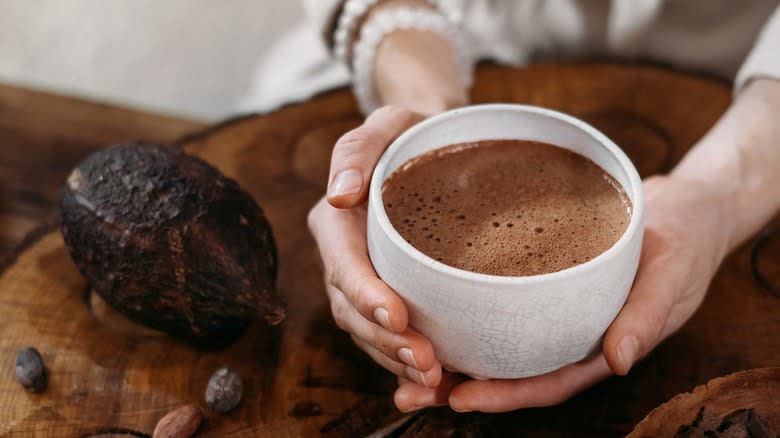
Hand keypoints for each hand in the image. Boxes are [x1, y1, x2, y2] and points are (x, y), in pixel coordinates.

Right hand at [308, 106, 443, 387]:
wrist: (432, 150)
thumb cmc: (410, 135)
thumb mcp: (386, 124)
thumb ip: (357, 149)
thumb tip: (340, 193)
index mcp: (336, 221)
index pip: (343, 263)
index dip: (365, 293)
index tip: (396, 315)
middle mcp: (343, 257)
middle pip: (353, 310)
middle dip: (386, 341)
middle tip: (427, 363)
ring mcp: (363, 281)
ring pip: (369, 332)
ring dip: (396, 360)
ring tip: (434, 380)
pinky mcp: (387, 295)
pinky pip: (387, 336)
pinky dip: (405, 364)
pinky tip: (435, 383)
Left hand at [394, 175, 731, 411]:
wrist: (680, 210)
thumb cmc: (682, 245)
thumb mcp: (671, 277)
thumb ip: (646, 318)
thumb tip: (620, 360)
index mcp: (598, 346)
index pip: (546, 381)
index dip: (504, 394)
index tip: (460, 398)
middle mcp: (565, 334)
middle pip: (508, 369)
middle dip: (459, 385)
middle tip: (408, 391)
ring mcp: (550, 310)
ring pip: (495, 341)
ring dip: (450, 352)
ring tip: (397, 356)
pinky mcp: (538, 282)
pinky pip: (496, 301)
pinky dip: (463, 310)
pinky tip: (425, 306)